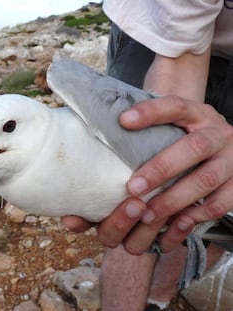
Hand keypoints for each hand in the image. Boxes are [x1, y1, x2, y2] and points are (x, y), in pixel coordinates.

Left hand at [100, 95, 232, 253]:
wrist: (222, 142)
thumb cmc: (184, 137)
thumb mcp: (172, 125)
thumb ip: (147, 131)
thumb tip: (109, 138)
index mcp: (198, 114)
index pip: (176, 106)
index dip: (151, 112)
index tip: (123, 121)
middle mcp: (218, 133)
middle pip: (194, 148)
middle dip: (162, 169)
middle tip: (133, 188)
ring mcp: (232, 159)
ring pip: (206, 179)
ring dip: (175, 199)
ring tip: (147, 215)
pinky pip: (221, 203)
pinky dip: (196, 216)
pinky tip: (175, 224)